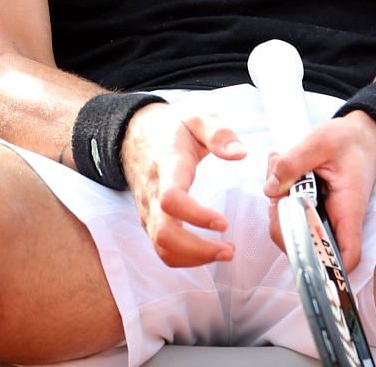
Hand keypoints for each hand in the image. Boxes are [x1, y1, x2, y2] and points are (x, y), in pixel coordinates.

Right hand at [120, 101, 247, 266]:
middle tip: (229, 249)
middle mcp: (153, 194)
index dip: (196, 215)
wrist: (135, 135)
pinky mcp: (150, 219)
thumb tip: (239, 154)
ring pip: (161, 246)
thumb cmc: (173, 128)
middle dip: (196, 249)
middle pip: (164, 233)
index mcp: (167, 167)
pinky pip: (161, 247)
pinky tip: (207, 252)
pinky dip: (183, 257)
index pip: (172, 199)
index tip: (224, 223)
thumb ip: (219, 133)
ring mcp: (149, 210)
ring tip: (225, 252)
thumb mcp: (198, 117)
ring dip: (192, 258)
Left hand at [265, 112, 375, 269]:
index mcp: (348, 209)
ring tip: (278, 170)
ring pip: (294, 230)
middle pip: (307, 246)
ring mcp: (323, 217)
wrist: (362, 135)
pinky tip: (280, 171)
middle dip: (282, 222)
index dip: (326, 266)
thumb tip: (271, 188)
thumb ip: (294, 162)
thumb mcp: (322, 141)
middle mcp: (336, 220)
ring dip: (278, 205)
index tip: (300, 250)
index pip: (346, 255)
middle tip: (277, 187)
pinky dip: (280, 196)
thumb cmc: (351, 140)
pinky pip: (291, 214)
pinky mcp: (312, 209)